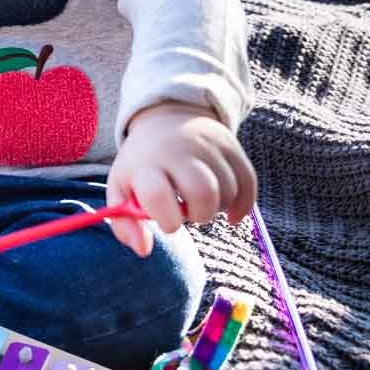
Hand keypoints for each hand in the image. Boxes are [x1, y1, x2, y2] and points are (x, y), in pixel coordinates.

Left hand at [105, 101, 256, 256]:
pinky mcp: (231, 145)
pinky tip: (230, 212)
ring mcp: (208, 145)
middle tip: (187, 211)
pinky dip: (242, 205)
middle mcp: (179, 150)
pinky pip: (248, 183)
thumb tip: (144, 249)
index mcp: (146, 164)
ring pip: (228, 191)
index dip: (167, 219)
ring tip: (200, 201)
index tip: (168, 222)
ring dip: (218, 208)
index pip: (158, 195)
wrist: (165, 120)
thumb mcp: (121, 191)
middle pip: (203, 193)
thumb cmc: (142, 166)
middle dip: (199, 215)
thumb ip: (125, 225)